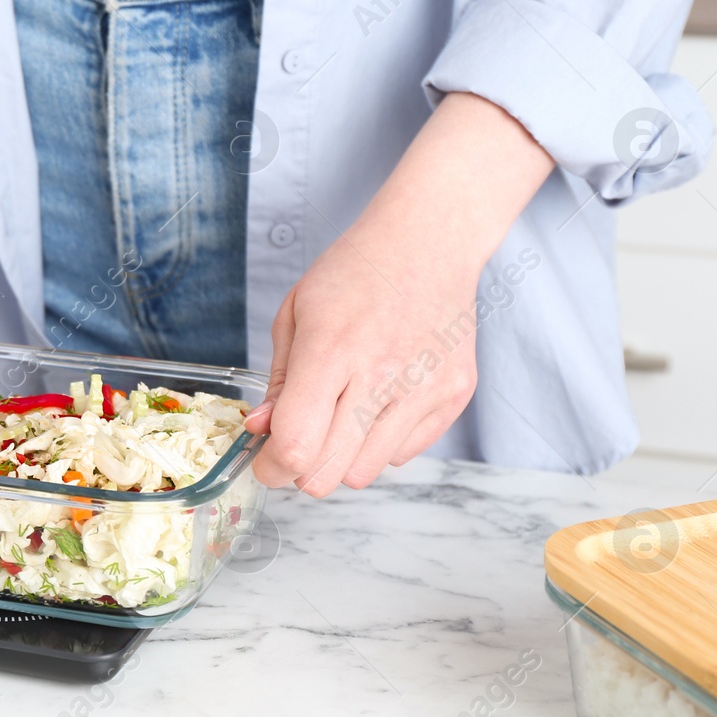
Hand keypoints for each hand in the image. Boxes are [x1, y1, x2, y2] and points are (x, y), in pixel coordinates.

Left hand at [244, 93, 554, 495]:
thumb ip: (277, 381)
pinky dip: (381, 443)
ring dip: (342, 457)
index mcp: (332, 349)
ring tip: (342, 414)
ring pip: (364, 473)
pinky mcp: (454, 397)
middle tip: (299, 441)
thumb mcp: (296, 314)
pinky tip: (378, 402)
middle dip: (301, 469)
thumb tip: (261, 431)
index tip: (265, 459)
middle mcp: (382, 375)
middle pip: (327, 474)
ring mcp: (424, 389)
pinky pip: (403, 455)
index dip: (271, 465)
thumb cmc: (355, 273)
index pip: (295, 445)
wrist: (429, 242)